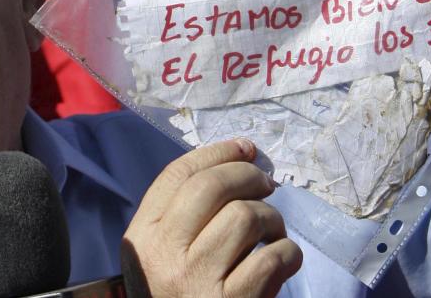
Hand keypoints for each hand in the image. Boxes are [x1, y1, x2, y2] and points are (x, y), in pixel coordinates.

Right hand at [121, 139, 301, 297]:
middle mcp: (163, 256)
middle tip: (267, 185)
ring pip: (246, 217)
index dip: (217, 153)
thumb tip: (239, 160)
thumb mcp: (165, 255)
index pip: (177, 176)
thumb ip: (184, 214)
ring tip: (274, 234)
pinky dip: (288, 254)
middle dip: (248, 176)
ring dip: (272, 220)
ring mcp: (196, 281)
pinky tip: (283, 262)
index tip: (245, 147)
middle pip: (212, 187)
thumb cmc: (182, 296)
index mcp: (141, 238)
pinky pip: (273, 258)